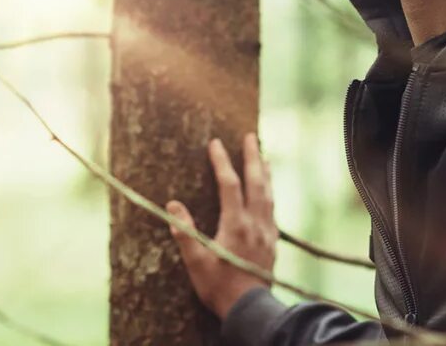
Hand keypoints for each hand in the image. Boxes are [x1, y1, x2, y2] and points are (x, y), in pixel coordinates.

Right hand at [167, 133, 276, 318]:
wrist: (248, 309)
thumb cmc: (219, 287)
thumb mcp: (196, 261)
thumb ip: (185, 232)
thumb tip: (172, 205)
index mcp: (236, 224)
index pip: (229, 184)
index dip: (222, 162)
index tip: (215, 143)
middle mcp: (255, 223)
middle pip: (256, 182)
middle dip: (252, 157)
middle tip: (250, 136)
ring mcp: (267, 232)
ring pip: (268, 194)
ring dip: (265, 173)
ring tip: (264, 156)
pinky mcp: (272, 242)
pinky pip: (272, 209)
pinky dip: (269, 193)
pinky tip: (268, 193)